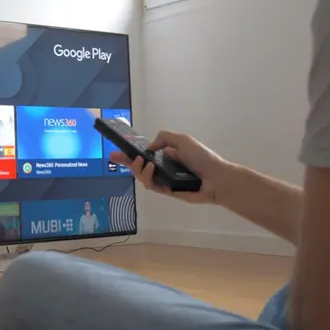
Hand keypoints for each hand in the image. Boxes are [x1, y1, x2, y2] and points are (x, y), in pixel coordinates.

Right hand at [110, 130, 232, 204]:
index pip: (146, 153)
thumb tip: (149, 148)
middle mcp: (163, 168)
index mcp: (167, 155)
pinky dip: (147, 177)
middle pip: (139, 166)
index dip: (131, 151)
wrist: (216, 178)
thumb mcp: (182, 140)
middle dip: (125, 161)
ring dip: (137, 169)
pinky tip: (149, 168)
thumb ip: (164, 138)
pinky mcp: (167, 191)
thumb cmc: (202, 157)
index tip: (119, 148)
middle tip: (114, 156)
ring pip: (143, 177)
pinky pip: (151, 186)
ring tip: (140, 161)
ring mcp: (164, 180)